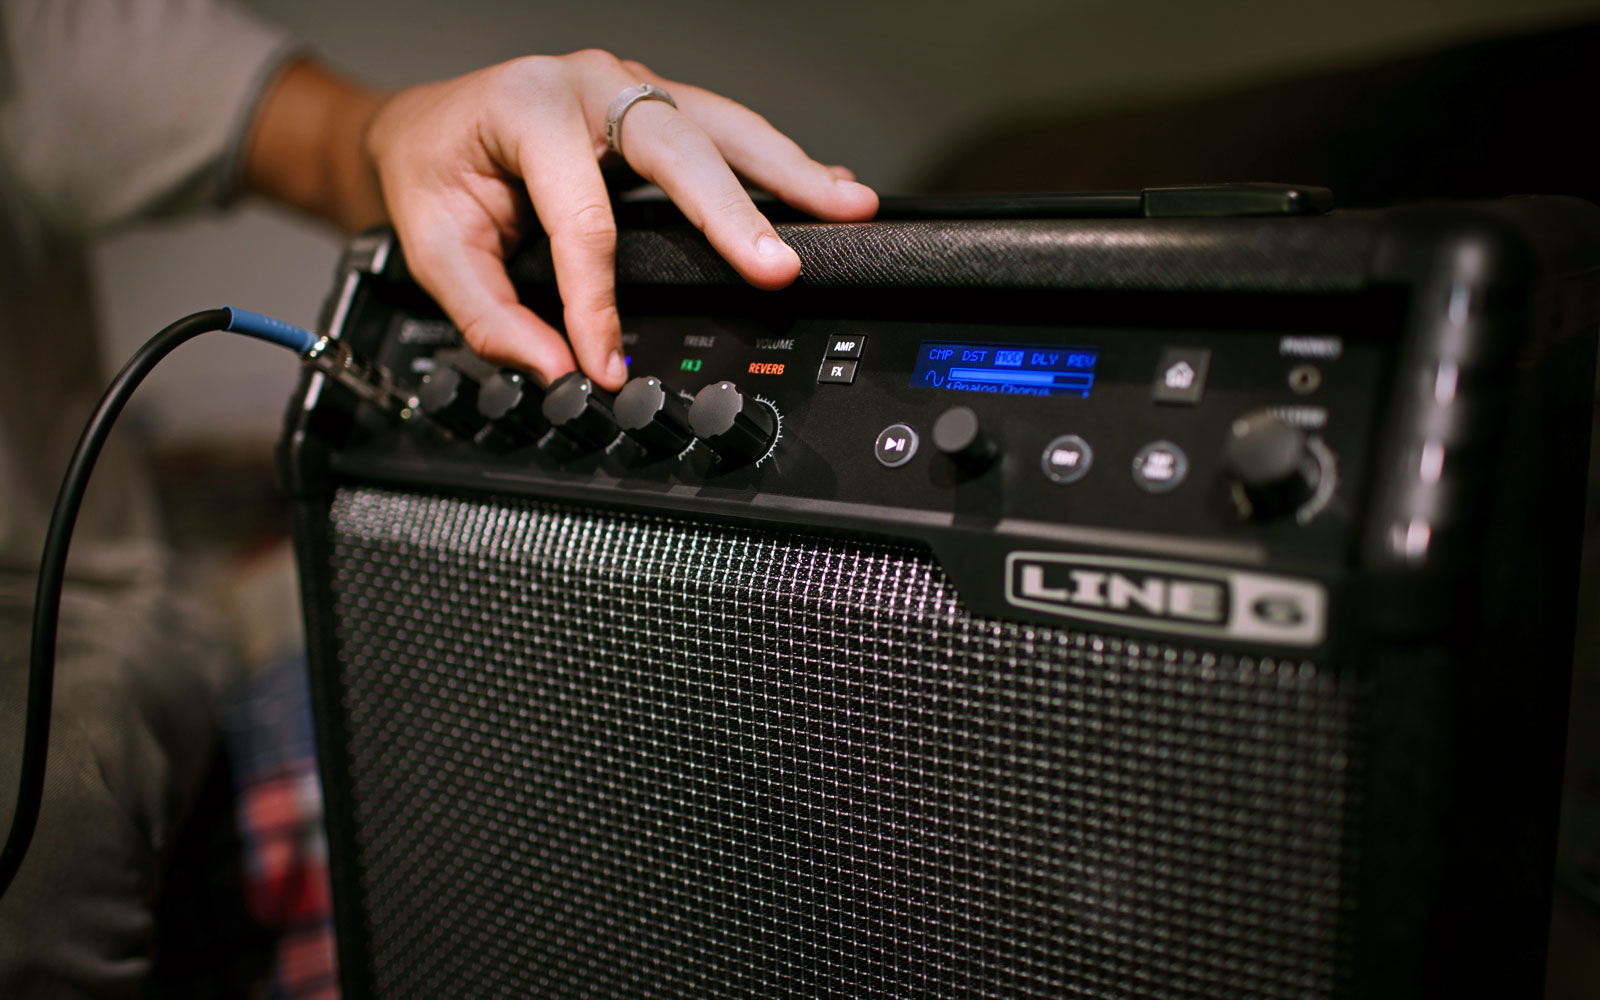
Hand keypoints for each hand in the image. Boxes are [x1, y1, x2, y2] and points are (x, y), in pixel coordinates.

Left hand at [363, 49, 878, 389]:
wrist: (428, 122)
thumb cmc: (433, 171)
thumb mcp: (433, 246)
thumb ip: (487, 313)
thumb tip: (553, 367)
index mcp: (529, 107)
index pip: (583, 218)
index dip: (598, 301)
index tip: (605, 360)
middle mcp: (592, 83)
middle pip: (682, 148)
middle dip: (736, 213)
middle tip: (777, 267)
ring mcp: (633, 86)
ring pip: (725, 128)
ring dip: (791, 173)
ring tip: (850, 206)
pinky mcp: (658, 106)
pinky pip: (728, 133)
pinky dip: (778, 164)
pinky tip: (827, 187)